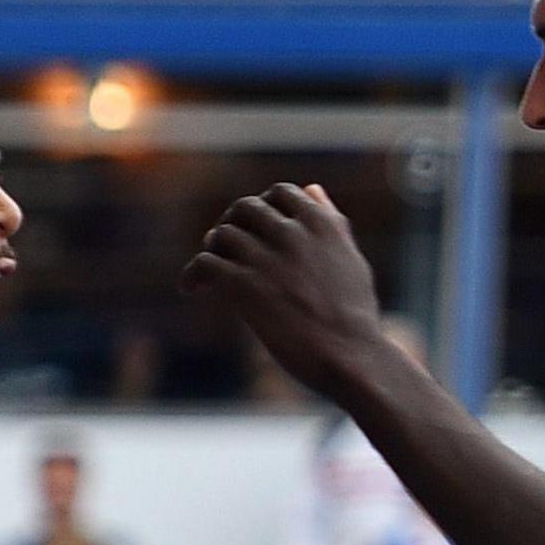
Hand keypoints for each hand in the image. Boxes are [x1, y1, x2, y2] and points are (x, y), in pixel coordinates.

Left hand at [183, 184, 392, 396]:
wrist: (349, 356)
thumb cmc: (354, 315)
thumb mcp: (350, 257)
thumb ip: (330, 221)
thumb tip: (312, 188)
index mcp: (320, 223)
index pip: (280, 193)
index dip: (263, 206)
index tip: (255, 225)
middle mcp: (291, 233)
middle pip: (245, 209)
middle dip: (233, 223)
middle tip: (225, 245)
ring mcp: (266, 258)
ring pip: (222, 235)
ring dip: (212, 249)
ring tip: (209, 272)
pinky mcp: (243, 287)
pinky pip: (205, 264)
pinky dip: (192, 274)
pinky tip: (191, 288)